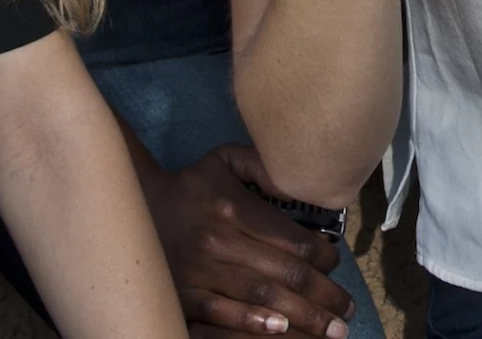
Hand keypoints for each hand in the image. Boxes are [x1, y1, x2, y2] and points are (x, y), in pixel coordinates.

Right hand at [144, 143, 353, 337]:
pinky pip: (222, 317)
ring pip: (261, 300)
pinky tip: (280, 331)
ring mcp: (199, 272)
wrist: (134, 206)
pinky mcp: (182, 295)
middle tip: (346, 314)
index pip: (294, 241)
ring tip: (329, 331)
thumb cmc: (192, 185)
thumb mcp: (226, 160)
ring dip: (301, 319)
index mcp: (235, 208)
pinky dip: (252, 327)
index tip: (336, 266)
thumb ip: (265, 166)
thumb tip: (306, 184)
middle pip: (285, 276)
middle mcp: (219, 242)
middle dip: (324, 297)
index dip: (324, 259)